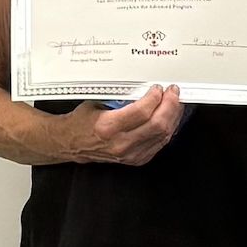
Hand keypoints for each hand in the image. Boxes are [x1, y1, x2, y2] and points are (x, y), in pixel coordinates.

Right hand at [61, 86, 184, 167]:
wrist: (72, 144)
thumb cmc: (82, 122)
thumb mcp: (97, 102)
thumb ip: (121, 97)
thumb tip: (144, 86)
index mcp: (108, 126)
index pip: (142, 112)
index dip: (156, 97)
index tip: (158, 88)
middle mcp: (120, 143)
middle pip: (157, 124)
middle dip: (170, 105)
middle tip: (173, 92)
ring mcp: (130, 154)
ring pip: (163, 135)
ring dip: (172, 116)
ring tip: (174, 103)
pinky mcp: (136, 160)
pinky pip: (160, 144)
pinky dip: (168, 129)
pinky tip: (169, 118)